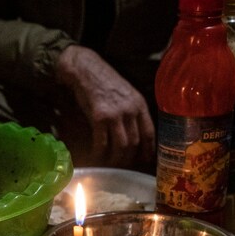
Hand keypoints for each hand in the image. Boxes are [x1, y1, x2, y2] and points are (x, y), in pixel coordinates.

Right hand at [56, 45, 154, 167]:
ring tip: (109, 165)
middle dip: (129, 159)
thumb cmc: (104, 82)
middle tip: (122, 166)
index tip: (144, 161)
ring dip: (115, 160)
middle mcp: (130, 110)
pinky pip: (101, 143)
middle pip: (134, 143)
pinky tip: (96, 157)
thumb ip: (133, 111)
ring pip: (120, 146)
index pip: (149, 133)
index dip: (147, 150)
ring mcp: (115, 114)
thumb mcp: (126, 94)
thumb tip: (134, 134)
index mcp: (139, 104)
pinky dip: (99, 153)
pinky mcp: (98, 117)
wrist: (85, 69)